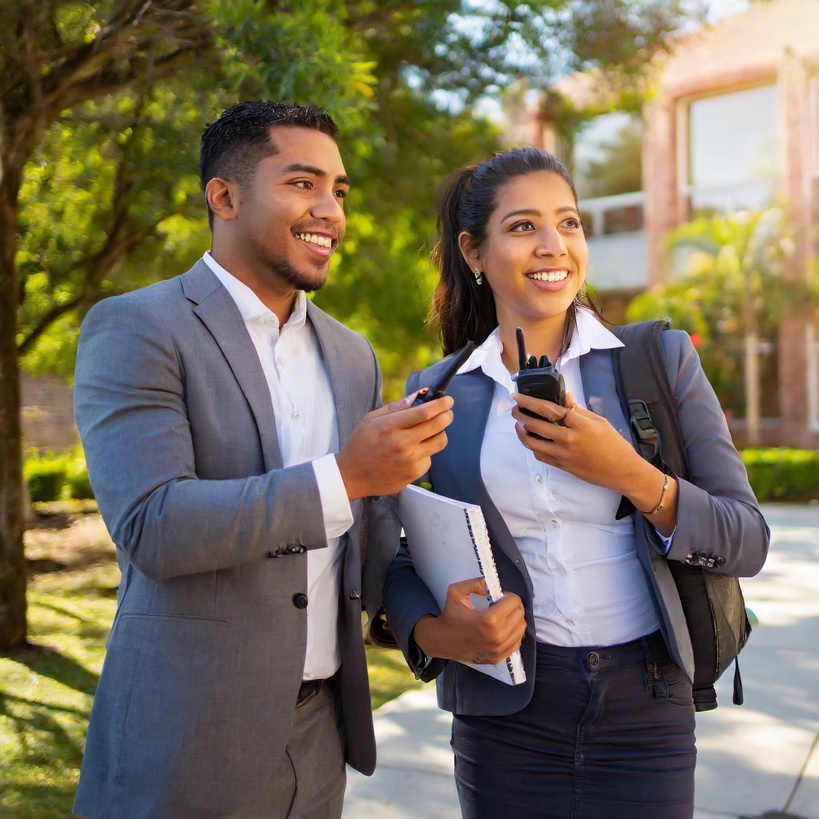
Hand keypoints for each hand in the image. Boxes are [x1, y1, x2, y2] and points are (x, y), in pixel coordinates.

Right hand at [336, 393, 453, 499]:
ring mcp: (409, 460)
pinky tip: (412, 452)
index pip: (424, 412)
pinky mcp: (413, 473)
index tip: (447, 400)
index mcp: (390, 426)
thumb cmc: (361, 444)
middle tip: (447, 412)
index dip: (440, 404)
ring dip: (440, 433)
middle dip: (447, 415)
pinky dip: (425, 452)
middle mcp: (402, 443)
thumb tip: (418, 395)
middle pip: (437, 425)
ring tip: (430, 431)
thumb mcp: (371, 419)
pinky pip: (430, 458)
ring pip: (440, 442)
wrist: (353, 476)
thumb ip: (396, 407)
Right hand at [413, 577, 525, 665]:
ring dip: (515, 619)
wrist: (441, 640)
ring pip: (521, 629)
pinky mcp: (497, 658)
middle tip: (502, 606)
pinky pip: (517, 643)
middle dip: (513, 607)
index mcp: (488, 620)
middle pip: (520, 615)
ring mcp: (498, 650)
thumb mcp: (456, 592)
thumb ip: (475, 584)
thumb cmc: (450, 615)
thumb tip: (492, 585)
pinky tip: (502, 629)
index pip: (514, 602)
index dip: (508, 596)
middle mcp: (496, 637)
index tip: (499, 598)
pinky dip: (513, 634)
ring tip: (502, 617)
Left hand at [511, 390, 644, 492]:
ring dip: (521, 432)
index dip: (531, 402)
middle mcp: (568, 439)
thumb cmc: (614, 444)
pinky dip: (532, 446)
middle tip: (515, 408)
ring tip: (517, 423)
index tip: (519, 396)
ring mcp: (563, 455)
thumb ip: (578, 409)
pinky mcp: (562, 466)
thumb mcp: (599, 421)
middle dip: (521, 415)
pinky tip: (529, 439)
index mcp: (579, 424)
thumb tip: (565, 395)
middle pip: (536, 425)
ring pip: (533, 443)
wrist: (622, 471)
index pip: (549, 409)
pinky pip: (541, 456)